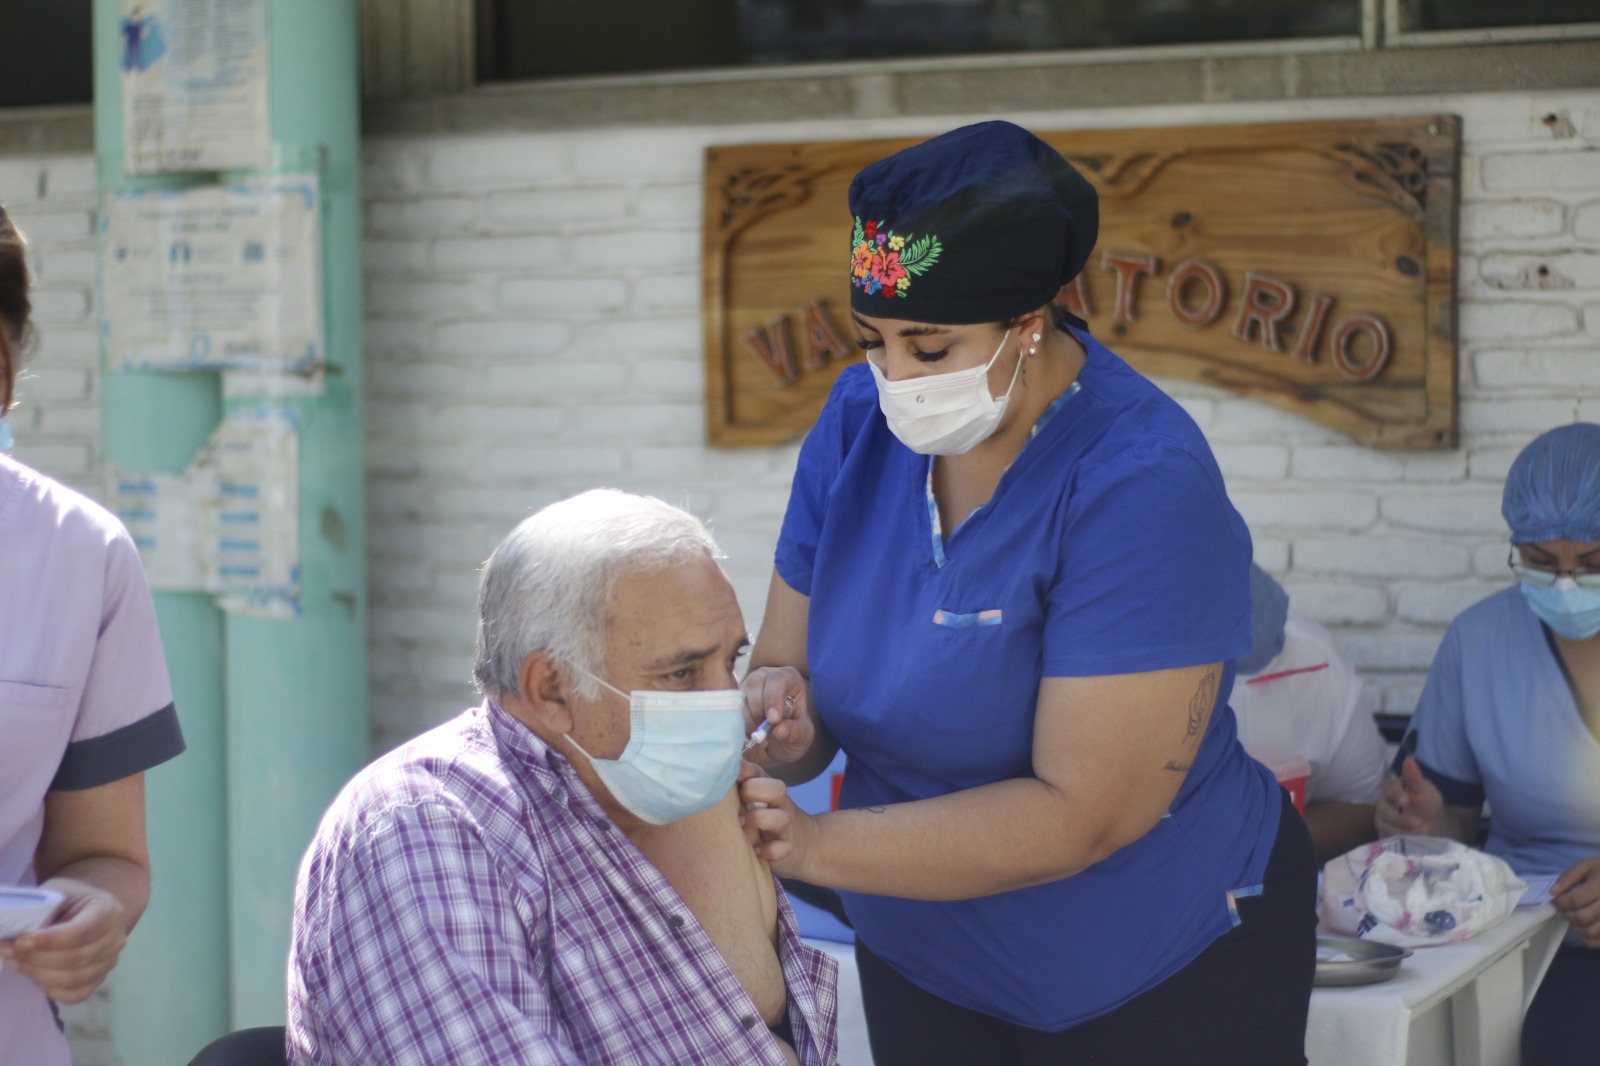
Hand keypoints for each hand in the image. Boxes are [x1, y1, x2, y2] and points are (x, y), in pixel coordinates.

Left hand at [0, 878, 128, 1003]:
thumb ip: (39, 910)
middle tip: (8, 951)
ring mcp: (110, 961)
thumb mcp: (56, 893)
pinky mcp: (100, 978)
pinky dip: (51, 990)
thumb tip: (12, 935)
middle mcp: (116, 937)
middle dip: (36, 958)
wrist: (87, 907)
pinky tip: (36, 976)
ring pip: (73, 979)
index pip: (81, 932)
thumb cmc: (69, 898)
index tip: (20, 940)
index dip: (49, 940)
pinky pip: (76, 994)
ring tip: (15, 962)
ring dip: (38, 974)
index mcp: (109, 910)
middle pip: (75, 958)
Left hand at [737, 761, 813, 876]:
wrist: (805, 843)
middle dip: (755, 791)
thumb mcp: (752, 797)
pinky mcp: (788, 848)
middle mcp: (778, 803)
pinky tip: (756, 851)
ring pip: (781, 817)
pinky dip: (769, 850)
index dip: (742, 772)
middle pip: (776, 788)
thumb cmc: (765, 816)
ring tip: (741, 826)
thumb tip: (704, 771)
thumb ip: (735, 784)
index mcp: (766, 787)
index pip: (756, 771)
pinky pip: (782, 848)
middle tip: (739, 803)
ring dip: (759, 820)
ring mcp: (784, 826)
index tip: (730, 779)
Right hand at [741, 666, 815, 768]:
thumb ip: (795, 732)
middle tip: (765, 735)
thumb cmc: (793, 732)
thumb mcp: (803, 735)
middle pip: (754, 685)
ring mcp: (746, 687)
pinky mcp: (733, 700)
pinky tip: (749, 738)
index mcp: (787, 678)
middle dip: (758, 712)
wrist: (779, 744)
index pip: (777, 680)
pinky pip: (729, 711)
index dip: (773, 699)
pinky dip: (738, 727)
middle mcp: (765, 677)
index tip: (774, 721)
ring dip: (747, 722)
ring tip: (760, 740)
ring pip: (740, 698)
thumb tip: (778, 729)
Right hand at [1375, 757, 1445, 837]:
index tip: (1406, 801)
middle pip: (1384, 810)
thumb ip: (1416, 778)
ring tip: (1419, 834)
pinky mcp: (1383, 835)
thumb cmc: (1428, 806)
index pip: (1389, 790)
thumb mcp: (1426, 791)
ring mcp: (1381, 820)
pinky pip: (1385, 838)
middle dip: (1400, 818)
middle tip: (1418, 824)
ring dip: (1401, 831)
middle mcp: (1383, 804)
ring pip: (1384, 826)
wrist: (1432, 827)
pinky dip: (1398, 840)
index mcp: (1392, 790)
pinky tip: (1410, 841)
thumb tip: (1409, 760)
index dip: (1396, 795)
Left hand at [1551, 856, 1599, 946]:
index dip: (1560, 902)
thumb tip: (1553, 892)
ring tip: (1574, 916)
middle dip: (1567, 914)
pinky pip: (1597, 942)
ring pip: (1590, 932)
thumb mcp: (1587, 865)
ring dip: (1576, 927)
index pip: (1576, 900)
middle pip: (1582, 917)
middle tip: (1564, 909)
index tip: (1555, 900)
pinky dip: (1587, 937)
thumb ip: (1569, 877)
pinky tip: (1585, 926)